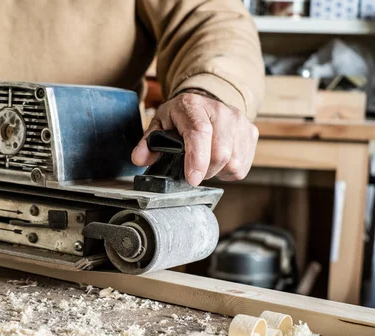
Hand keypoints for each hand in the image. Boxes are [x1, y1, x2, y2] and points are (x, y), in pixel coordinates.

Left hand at [132, 91, 258, 185]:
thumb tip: (139, 159)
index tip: (192, 179)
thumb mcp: (160, 124)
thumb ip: (147, 143)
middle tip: (192, 168)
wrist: (205, 102)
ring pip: (233, 163)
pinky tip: (218, 160)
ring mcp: (240, 121)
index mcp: (192, 106)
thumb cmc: (181, 116)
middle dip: (203, 170)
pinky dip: (228, 170)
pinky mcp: (251, 133)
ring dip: (216, 171)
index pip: (200, 133)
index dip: (197, 159)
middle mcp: (221, 111)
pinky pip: (242, 166)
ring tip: (205, 161)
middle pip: (220, 154)